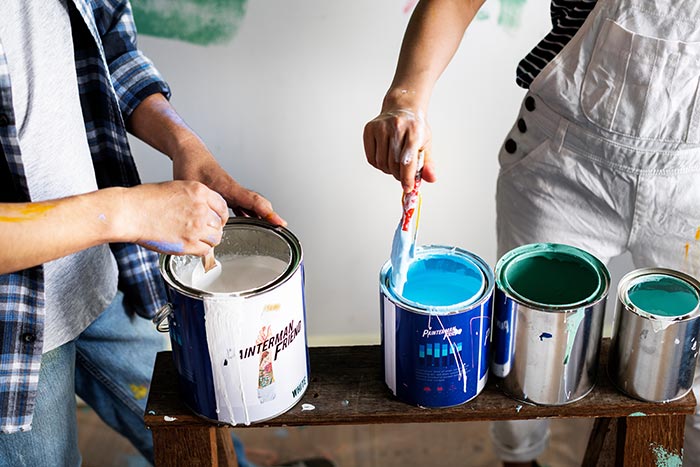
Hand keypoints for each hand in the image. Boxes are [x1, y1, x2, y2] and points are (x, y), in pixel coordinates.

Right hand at [120, 181, 228, 255]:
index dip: (220, 215)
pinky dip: (200, 250)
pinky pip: (205, 250)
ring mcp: (196, 227)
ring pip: (215, 238)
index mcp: (199, 191)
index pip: (222, 206)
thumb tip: (202, 210)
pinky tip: (191, 246)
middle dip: (212, 228)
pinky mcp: (188, 243)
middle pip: (219, 223)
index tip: (216, 220)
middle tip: (202, 230)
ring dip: (208, 240)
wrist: (129, 212)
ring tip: (196, 239)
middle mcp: (201, 208)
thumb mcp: (175, 188)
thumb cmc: (144, 200)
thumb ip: (193, 199)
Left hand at [172, 139, 286, 226]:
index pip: (254, 201)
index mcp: (229, 188)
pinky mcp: (227, 193)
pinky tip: (249, 222)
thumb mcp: (193, 188)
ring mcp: (232, 192)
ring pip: (253, 205)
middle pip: (258, 204)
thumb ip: (196, 206)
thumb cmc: (191, 165)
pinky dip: (250, 214)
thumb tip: (197, 224)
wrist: (189, 152)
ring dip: (262, 216)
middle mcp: (234, 190)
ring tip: (271, 228)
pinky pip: (244, 205)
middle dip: (271, 216)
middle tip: (281, 228)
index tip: (279, 222)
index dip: (268, 213)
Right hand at [363, 107, 436, 192]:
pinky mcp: (369, 129)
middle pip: (394, 164)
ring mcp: (381, 127)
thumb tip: (431, 179)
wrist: (401, 108)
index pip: (408, 160)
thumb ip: (428, 163)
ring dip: (388, 170)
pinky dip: (378, 165)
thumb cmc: (415, 128)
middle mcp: (396, 126)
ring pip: (382, 163)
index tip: (408, 188)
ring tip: (394, 164)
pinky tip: (385, 158)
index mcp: (414, 129)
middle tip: (403, 175)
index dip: (407, 177)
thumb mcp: (426, 143)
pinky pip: (371, 158)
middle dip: (399, 175)